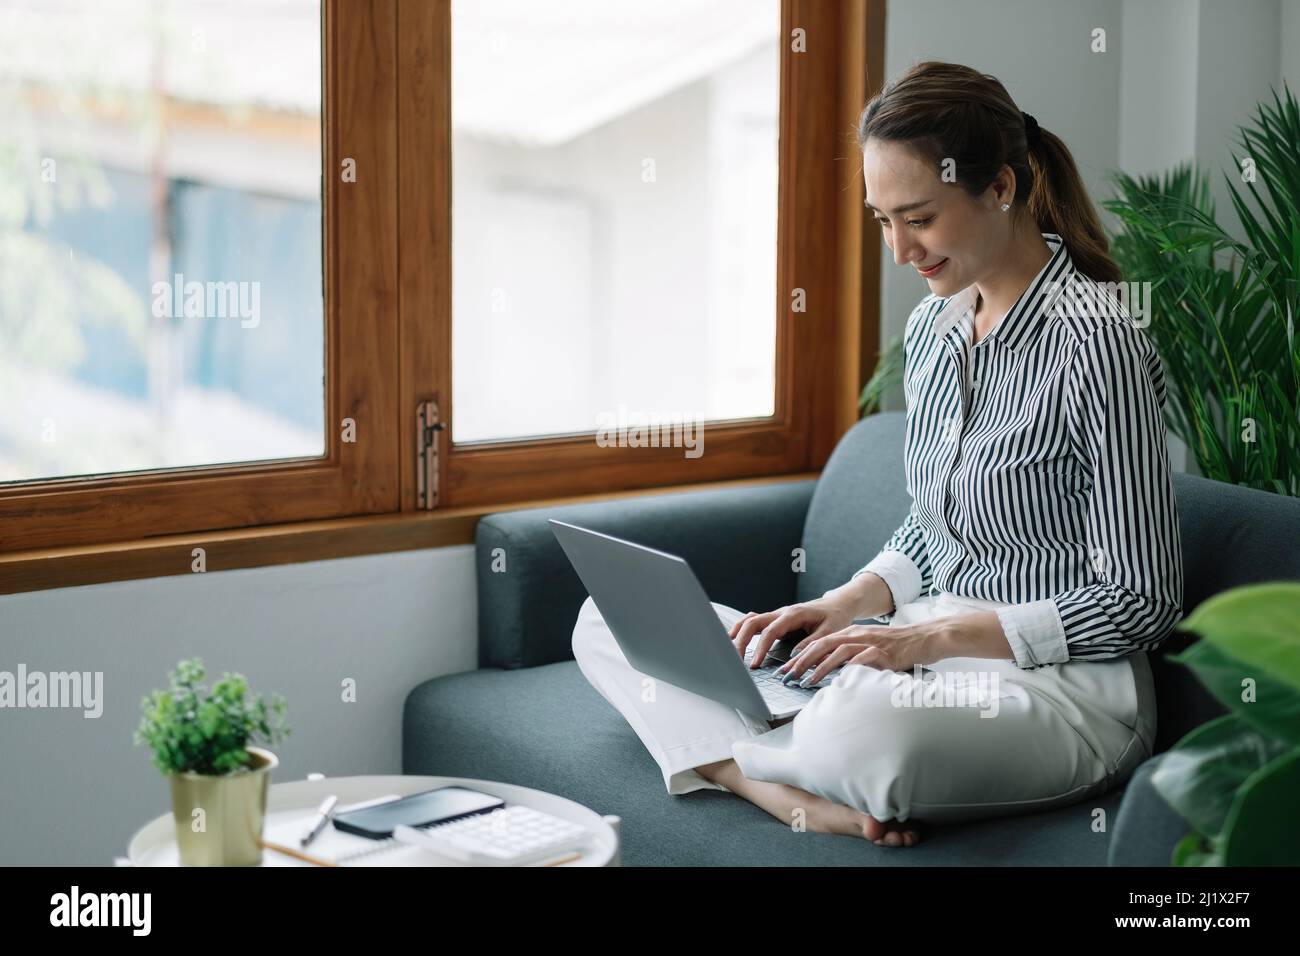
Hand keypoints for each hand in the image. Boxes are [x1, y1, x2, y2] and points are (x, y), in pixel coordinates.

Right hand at [728, 596, 859, 670]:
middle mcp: (781, 612)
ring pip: (749, 620)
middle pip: (752, 623)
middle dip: (740, 640)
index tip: (754, 664)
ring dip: (738, 634)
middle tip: (735, 660)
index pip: (770, 631)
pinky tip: (735, 641)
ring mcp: (776, 615)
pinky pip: (754, 622)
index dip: (760, 648)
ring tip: (729, 651)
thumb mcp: (829, 632)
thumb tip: (793, 658)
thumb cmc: (835, 617)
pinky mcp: (775, 620)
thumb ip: (811, 644)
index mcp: (793, 614)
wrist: (837, 604)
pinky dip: (743, 630)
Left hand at [775, 620, 947, 685]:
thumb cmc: (898, 647)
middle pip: (823, 644)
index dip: (800, 655)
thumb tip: (833, 672)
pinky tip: (840, 676)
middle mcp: (857, 635)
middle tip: (788, 675)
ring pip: (839, 650)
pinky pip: (864, 658)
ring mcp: (870, 642)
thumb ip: (852, 656)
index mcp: (851, 633)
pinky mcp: (884, 652)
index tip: (786, 668)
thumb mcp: (870, 647)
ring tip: (808, 680)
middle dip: (802, 660)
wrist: (926, 637)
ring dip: (821, 666)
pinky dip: (850, 666)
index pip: (819, 642)